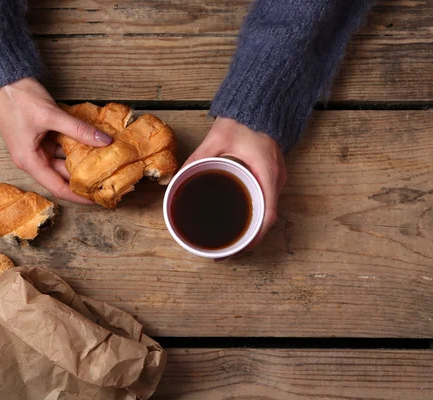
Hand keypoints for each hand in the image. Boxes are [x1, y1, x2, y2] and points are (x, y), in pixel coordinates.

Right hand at [0, 78, 112, 203]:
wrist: (2, 78)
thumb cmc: (18, 99)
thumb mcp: (51, 115)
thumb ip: (78, 130)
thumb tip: (104, 142)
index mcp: (30, 161)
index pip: (57, 187)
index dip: (78, 196)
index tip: (97, 200)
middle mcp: (33, 158)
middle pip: (62, 174)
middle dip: (84, 178)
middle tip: (108, 180)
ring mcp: (37, 147)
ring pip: (64, 159)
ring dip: (82, 160)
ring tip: (105, 163)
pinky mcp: (42, 136)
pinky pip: (62, 146)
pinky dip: (76, 145)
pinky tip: (94, 145)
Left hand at [184, 117, 286, 249]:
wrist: (261, 104)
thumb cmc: (243, 121)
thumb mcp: (217, 138)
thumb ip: (198, 157)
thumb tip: (178, 177)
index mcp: (266, 172)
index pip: (268, 213)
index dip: (255, 236)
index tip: (239, 248)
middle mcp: (275, 179)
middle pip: (267, 219)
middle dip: (250, 239)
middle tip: (227, 251)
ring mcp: (275, 178)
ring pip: (267, 212)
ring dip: (252, 229)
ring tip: (231, 242)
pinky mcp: (271, 176)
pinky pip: (266, 202)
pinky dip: (254, 216)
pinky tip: (239, 222)